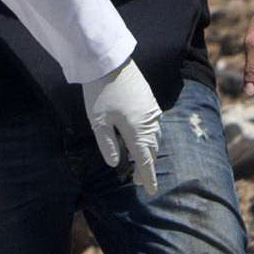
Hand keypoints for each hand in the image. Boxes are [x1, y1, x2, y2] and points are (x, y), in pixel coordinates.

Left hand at [82, 59, 163, 194]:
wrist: (109, 63)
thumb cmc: (100, 92)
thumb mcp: (98, 121)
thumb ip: (107, 144)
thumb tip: (114, 163)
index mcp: (137, 131)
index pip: (145, 160)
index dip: (148, 177)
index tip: (150, 191)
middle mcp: (149, 123)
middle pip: (152, 150)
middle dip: (147, 165)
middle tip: (139, 179)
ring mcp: (152, 111)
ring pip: (155, 138)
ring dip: (149, 151)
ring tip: (140, 162)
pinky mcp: (149, 101)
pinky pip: (154, 126)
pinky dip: (149, 137)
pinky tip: (142, 139)